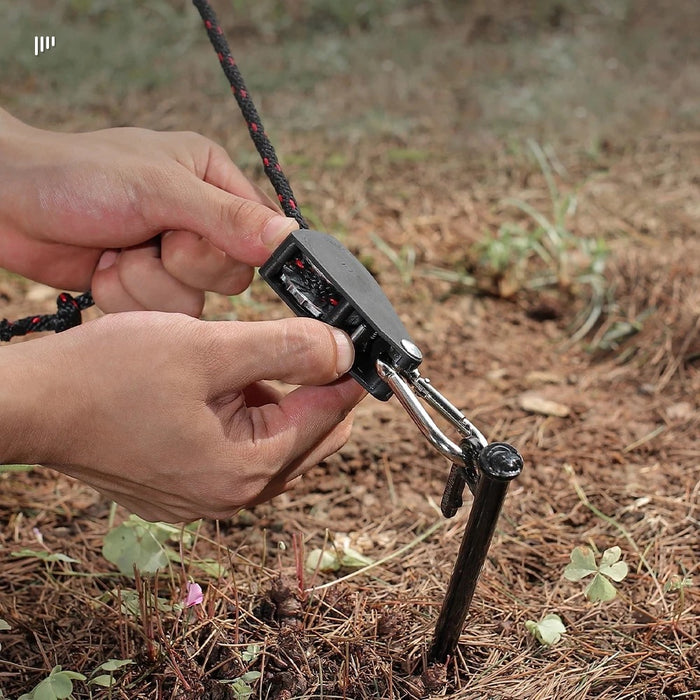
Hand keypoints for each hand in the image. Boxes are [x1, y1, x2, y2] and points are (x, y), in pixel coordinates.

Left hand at [0, 108, 297, 314]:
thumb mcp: (160, 189)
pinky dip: (127, 299)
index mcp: (213, 183)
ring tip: (118, 251)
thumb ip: (227, 217)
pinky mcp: (145, 288)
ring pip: (195, 305)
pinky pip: (160, 317)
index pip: (260, 234)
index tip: (199, 248)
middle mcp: (199, 223)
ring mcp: (170, 259)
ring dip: (148, 284)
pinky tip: (103, 269)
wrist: (7, 202)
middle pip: (230, 277)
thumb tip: (288, 237)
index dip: (235, 251)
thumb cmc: (77, 175)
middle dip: (182, 267)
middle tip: (150, 239)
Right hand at [1, 314, 364, 521]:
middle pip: (306, 438)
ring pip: (272, 442)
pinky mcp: (183, 486)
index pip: (326, 419)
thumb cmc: (108, 375)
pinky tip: (221, 383)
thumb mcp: (209, 349)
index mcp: (245, 470)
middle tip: (309, 342)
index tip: (357, 343)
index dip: (347, 375)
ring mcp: (204, 496)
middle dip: (314, 388)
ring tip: (248, 358)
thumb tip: (343, 351)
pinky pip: (238, 449)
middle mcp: (230, 496)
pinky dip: (244, 414)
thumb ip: (286, 349)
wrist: (33, 404)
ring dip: (275, 399)